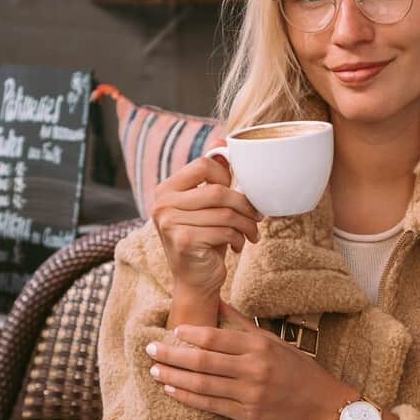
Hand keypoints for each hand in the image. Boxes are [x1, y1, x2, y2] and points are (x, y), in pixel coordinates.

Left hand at [145, 300, 353, 419]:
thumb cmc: (296, 368)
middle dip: (172, 355)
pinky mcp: (247, 414)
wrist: (320, 404)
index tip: (171, 331)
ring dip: (174, 377)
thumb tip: (217, 300)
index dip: (190, 334)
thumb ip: (242, 323)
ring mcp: (250, 394)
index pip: (216, 337)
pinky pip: (211, 405)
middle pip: (203, 361)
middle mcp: (253, 369)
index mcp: (259, 346)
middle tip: (150, 349)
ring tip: (155, 370)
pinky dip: (188, 397)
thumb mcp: (272, 340)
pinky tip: (172, 390)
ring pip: (202, 385)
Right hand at [151, 146, 261, 298]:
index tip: (239, 194)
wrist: (195, 281)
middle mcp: (163, 203)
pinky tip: (237, 245)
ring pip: (225, 213)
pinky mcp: (184, 240)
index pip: (204, 165)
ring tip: (251, 233)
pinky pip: (224, 230)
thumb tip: (221, 139)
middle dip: (245, 205)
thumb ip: (210, 178)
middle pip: (218, 190)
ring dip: (246, 224)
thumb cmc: (204, 240)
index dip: (228, 177)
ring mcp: (170, 222)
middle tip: (257, 216)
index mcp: (167, 189)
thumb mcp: (207, 207)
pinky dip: (238, 238)